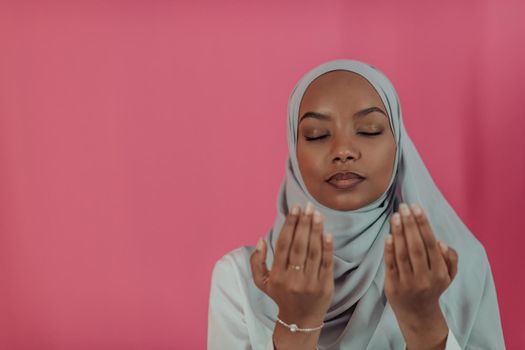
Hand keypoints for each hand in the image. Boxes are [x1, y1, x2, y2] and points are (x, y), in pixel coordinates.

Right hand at [250, 201, 333, 326]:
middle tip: (308, 206)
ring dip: (316, 231)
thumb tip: (260, 240)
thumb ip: (256, 261)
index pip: (283, 245)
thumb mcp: (262, 282)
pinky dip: (328, 248)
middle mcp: (293, 278)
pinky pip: (326, 264)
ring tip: (317, 214)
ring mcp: (310, 283)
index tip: (294, 209)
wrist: (300, 320)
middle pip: (299, 246)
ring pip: (313, 252)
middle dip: (303, 223)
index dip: (289, 225)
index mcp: (277, 275)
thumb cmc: (281, 295)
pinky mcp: (324, 286)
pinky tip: (328, 233)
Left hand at [384, 202, 458, 349]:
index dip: (423, 225)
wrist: (418, 314)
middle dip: (410, 225)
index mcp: (440, 273)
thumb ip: (450, 258)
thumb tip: (440, 242)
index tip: (417, 208)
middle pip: (416, 247)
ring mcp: (408, 283)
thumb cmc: (433, 287)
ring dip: (398, 233)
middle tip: (404, 207)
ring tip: (395, 216)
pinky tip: (388, 235)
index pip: (431, 244)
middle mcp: (425, 278)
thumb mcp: (449, 276)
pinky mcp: (393, 286)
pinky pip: (391, 265)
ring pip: (403, 254)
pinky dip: (389, 250)